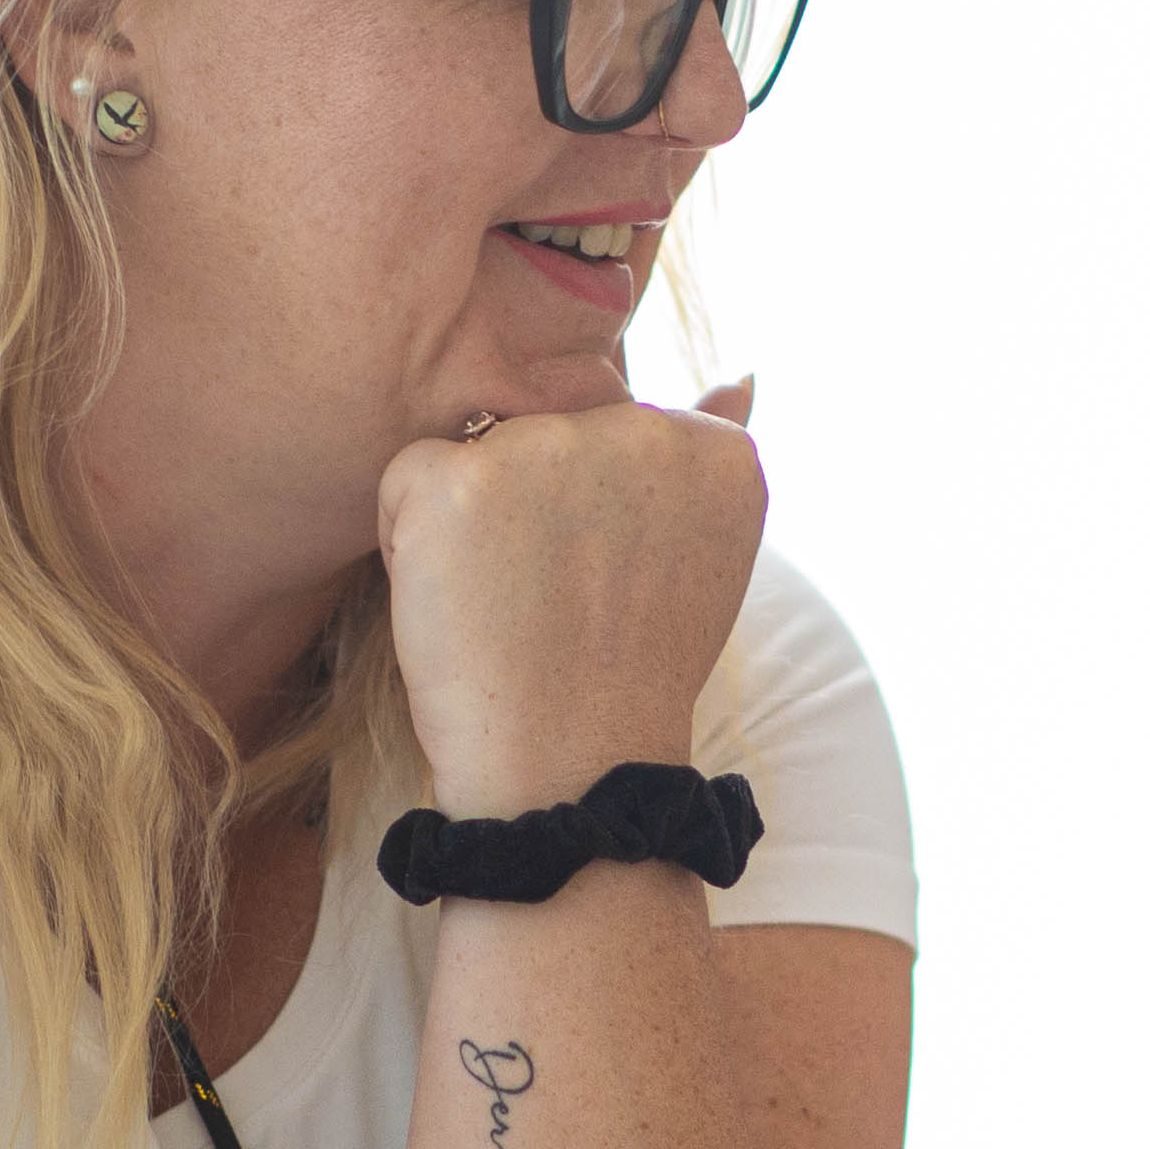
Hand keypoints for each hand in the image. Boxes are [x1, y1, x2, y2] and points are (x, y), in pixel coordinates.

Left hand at [376, 380, 765, 813]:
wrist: (570, 770)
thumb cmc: (628, 674)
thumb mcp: (698, 559)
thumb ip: (706, 458)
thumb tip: (739, 379)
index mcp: (714, 453)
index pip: (617, 436)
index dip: (596, 516)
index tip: (613, 585)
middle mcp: (641, 430)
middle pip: (547, 434)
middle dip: (536, 508)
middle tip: (558, 603)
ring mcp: (548, 449)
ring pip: (478, 453)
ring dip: (476, 524)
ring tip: (513, 607)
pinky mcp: (458, 478)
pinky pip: (410, 480)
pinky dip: (414, 544)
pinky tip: (463, 604)